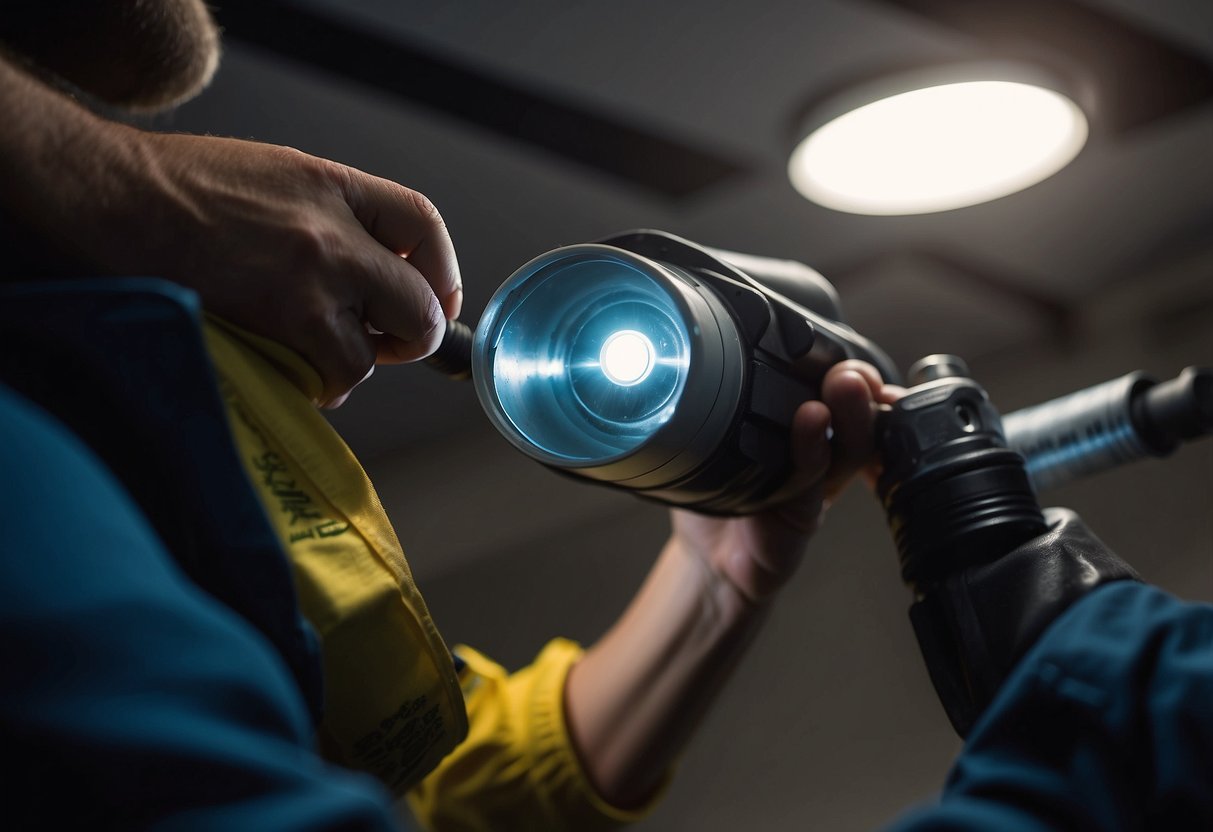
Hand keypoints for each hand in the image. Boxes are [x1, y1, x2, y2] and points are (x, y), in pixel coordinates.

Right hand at [110, 131, 461, 406]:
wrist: (111, 196)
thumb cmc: (181, 188)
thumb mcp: (275, 175)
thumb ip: (333, 216)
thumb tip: (380, 271)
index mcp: (334, 185)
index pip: (424, 224)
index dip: (440, 272)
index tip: (434, 301)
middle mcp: (334, 231)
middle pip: (419, 302)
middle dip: (410, 336)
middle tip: (382, 343)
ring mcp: (312, 279)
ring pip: (372, 353)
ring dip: (349, 365)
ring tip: (312, 353)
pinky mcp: (285, 322)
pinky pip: (334, 374)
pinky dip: (319, 385)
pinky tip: (287, 367)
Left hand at [670, 360, 900, 605]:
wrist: (710, 559)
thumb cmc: (716, 495)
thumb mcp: (714, 437)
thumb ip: (720, 399)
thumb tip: (706, 343)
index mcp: (805, 427)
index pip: (838, 388)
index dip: (852, 368)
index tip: (847, 354)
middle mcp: (820, 452)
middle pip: (856, 412)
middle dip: (859, 383)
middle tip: (850, 368)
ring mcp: (817, 484)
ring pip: (849, 444)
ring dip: (849, 411)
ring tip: (843, 383)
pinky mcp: (803, 515)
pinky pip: (812, 479)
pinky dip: (813, 448)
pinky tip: (811, 421)